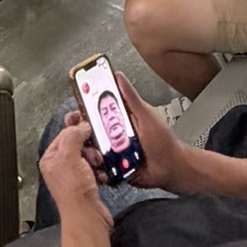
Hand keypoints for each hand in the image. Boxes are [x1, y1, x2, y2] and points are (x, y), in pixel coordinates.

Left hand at [39, 116, 112, 238]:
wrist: (88, 216)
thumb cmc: (74, 193)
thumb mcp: (70, 156)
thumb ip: (73, 136)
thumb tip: (80, 125)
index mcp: (51, 158)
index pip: (64, 134)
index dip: (77, 128)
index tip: (88, 123)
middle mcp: (60, 167)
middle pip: (78, 145)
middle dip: (89, 147)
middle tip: (93, 152)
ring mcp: (74, 176)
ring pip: (89, 156)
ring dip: (96, 158)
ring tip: (97, 165)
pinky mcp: (87, 184)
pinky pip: (97, 169)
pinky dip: (102, 170)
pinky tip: (101, 174)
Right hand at [76, 76, 187, 194]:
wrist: (169, 169)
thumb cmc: (163, 142)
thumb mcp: (146, 115)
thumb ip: (131, 97)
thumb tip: (118, 76)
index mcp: (119, 116)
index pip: (96, 105)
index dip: (84, 100)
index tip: (76, 96)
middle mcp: (111, 132)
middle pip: (86, 127)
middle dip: (79, 128)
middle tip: (82, 129)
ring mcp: (110, 150)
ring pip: (88, 147)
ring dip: (88, 149)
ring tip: (97, 152)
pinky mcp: (110, 166)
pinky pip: (96, 166)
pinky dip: (95, 166)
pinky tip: (100, 165)